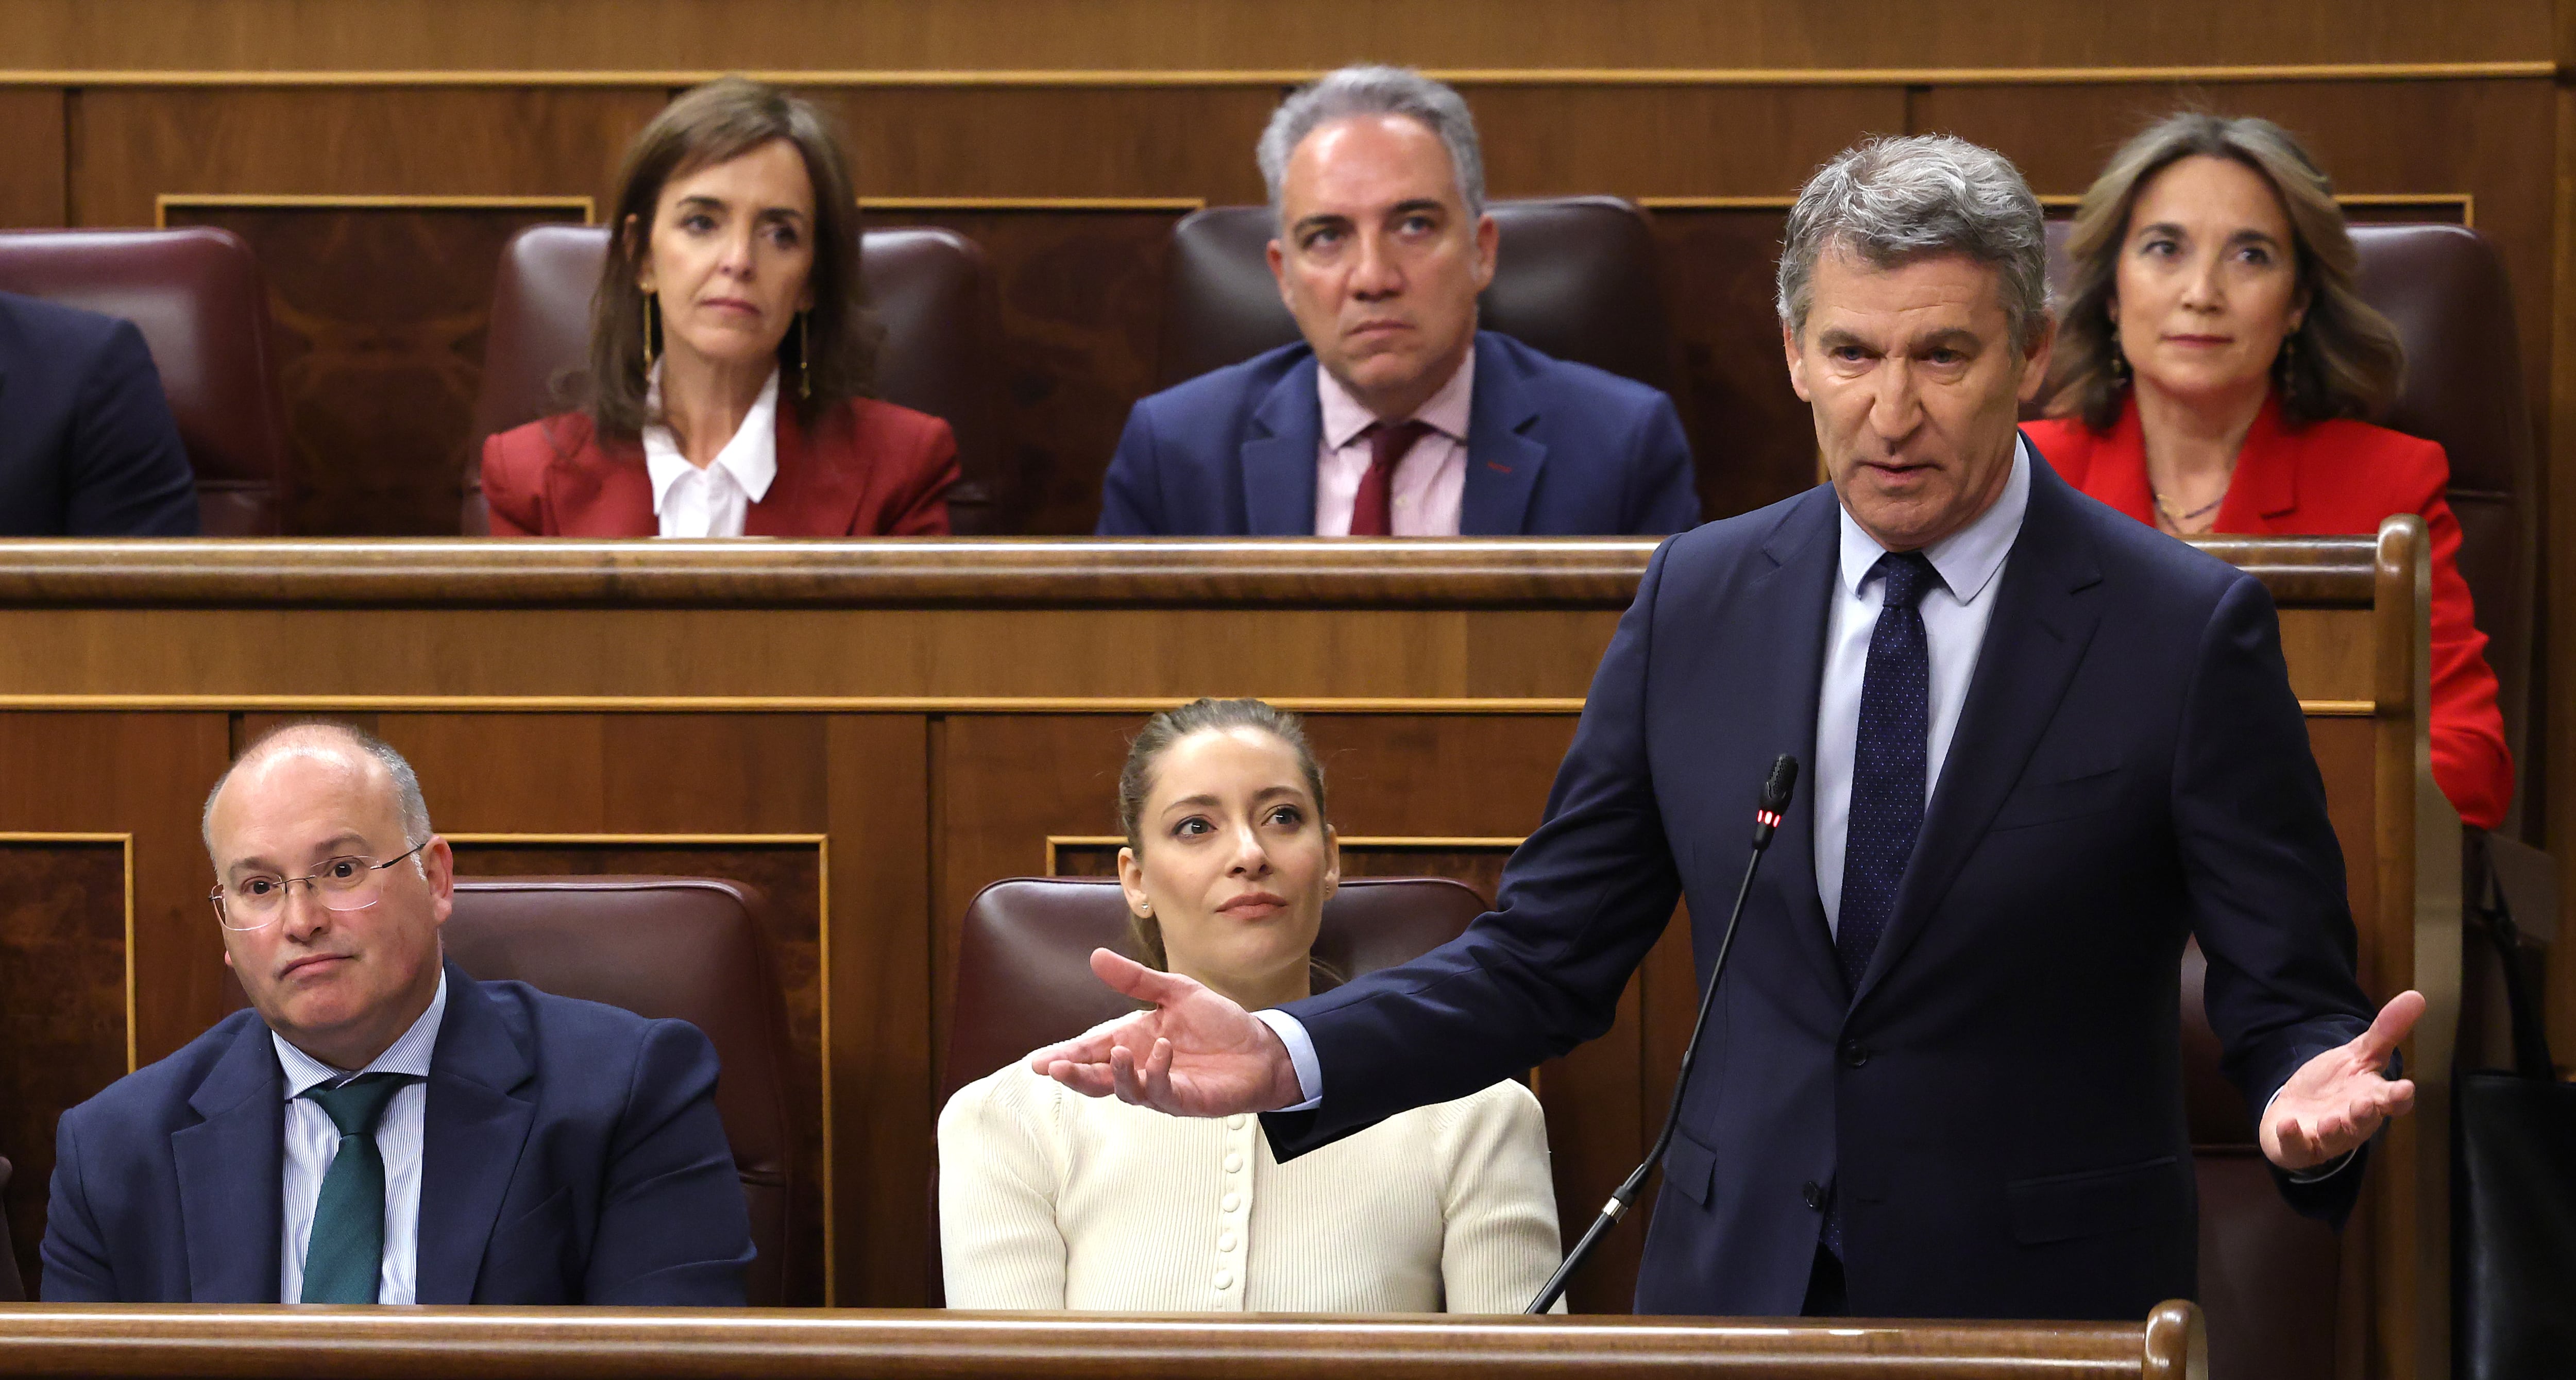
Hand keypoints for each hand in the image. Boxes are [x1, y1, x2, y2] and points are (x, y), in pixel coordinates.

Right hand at [1027, 949, 1306, 1116]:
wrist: (1263, 1048)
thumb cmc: (1220, 1024)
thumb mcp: (1177, 991)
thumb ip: (1137, 979)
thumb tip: (1095, 956)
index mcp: (1134, 1041)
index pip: (1092, 1051)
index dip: (1066, 1057)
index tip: (1038, 1062)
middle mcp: (1142, 1068)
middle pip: (1098, 1078)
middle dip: (1075, 1074)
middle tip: (1054, 1068)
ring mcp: (1162, 1088)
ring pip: (1125, 1090)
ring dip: (1116, 1073)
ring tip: (1115, 1052)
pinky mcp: (1185, 1100)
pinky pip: (1162, 1090)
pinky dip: (1157, 1071)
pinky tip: (1162, 1051)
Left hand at [2260, 989, 2424, 1170]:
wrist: (2300, 1111)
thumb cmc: (2336, 1086)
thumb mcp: (2358, 1056)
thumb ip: (2386, 1031)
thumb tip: (2417, 995)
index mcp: (2372, 1098)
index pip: (2392, 1101)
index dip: (2399, 1097)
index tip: (2405, 1088)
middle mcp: (2353, 1121)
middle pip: (2364, 1121)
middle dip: (2365, 1115)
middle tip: (2364, 1104)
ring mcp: (2327, 1135)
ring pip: (2335, 1137)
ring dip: (2334, 1129)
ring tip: (2330, 1120)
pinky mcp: (2299, 1145)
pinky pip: (2296, 1145)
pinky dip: (2292, 1136)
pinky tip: (2288, 1124)